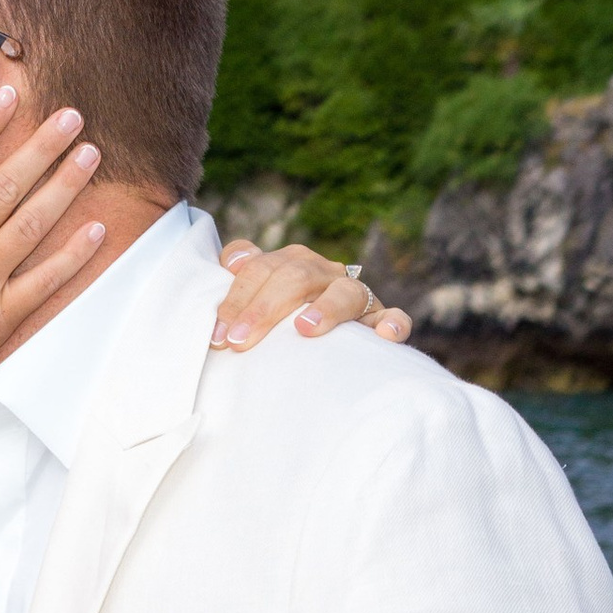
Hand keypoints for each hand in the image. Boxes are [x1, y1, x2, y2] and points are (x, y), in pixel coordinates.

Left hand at [215, 240, 411, 350]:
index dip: (236, 295)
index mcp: (287, 264)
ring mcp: (353, 294)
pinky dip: (392, 324)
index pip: (258, 266)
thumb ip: (237, 282)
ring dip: (325, 309)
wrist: (319, 348)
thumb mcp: (250, 303)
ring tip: (303, 329)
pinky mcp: (379, 319)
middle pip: (293, 277)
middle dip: (262, 309)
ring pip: (345, 292)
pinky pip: (392, 317)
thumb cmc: (275, 326)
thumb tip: (231, 264)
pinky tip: (384, 336)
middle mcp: (320, 272)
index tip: (219, 334)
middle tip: (239, 342)